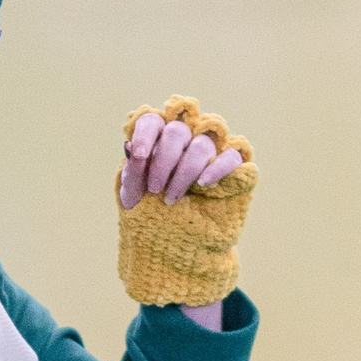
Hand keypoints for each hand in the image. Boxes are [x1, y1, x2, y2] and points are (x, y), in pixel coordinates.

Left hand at [121, 113, 245, 208]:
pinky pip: (231, 157)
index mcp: (156, 140)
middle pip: (177, 131)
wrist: (170, 237)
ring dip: (185, 171)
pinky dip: (218, 168)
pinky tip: (203, 183)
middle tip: (155, 189)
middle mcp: (183, 140)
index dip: (145, 135)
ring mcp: (207, 152)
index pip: (152, 122)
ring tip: (171, 198)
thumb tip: (130, 146)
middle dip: (164, 161)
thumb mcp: (133, 196)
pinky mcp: (229, 168)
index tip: (140, 155)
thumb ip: (132, 172)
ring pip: (202, 145)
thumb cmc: (149, 209)